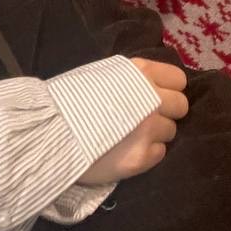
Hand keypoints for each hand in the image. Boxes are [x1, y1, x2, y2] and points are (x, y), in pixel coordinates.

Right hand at [78, 59, 188, 186]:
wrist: (49, 132)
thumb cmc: (70, 100)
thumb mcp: (102, 75)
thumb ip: (131, 79)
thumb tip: (151, 87)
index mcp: (139, 73)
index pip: (179, 79)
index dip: (169, 89)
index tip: (157, 97)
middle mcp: (150, 98)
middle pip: (181, 106)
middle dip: (166, 113)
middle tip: (145, 119)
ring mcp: (148, 129)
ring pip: (170, 132)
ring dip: (155, 135)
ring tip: (130, 137)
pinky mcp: (142, 157)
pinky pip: (159, 154)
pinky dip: (147, 154)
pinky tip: (127, 151)